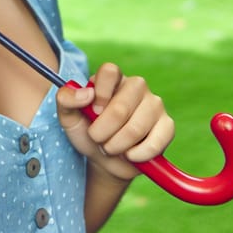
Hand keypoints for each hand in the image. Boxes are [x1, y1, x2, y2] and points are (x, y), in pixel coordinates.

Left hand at [56, 63, 174, 181]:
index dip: (99, 94)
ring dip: (117, 146)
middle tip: (98, 139)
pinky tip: (130, 155)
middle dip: (103, 132)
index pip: (110, 71)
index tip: (93, 112)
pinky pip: (156, 141)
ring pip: (136, 128)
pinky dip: (138, 155)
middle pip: (121, 107)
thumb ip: (66, 99)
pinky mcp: (167, 125)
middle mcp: (136, 85)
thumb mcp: (68, 117)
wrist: (104, 160)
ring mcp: (154, 104)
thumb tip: (86, 94)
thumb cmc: (87, 132)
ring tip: (111, 147)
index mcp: (113, 78)